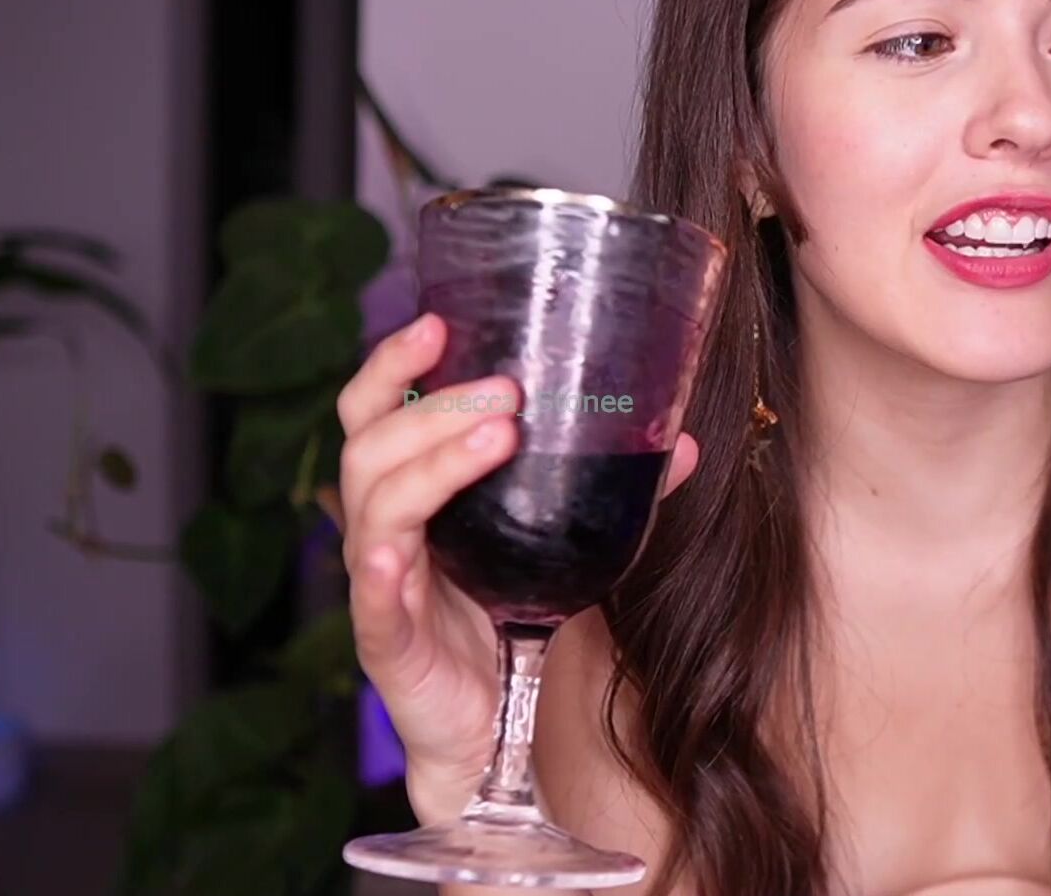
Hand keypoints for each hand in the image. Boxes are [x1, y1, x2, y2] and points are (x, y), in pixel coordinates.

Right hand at [333, 312, 699, 823]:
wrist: (491, 727)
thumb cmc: (511, 618)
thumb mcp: (556, 545)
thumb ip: (608, 494)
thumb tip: (680, 441)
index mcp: (410, 494)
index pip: (376, 412)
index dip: (394, 365)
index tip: (439, 322)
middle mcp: (382, 530)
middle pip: (371, 447)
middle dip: (435, 408)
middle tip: (505, 390)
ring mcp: (380, 586)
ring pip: (375, 508)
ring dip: (431, 464)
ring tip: (496, 436)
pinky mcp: (388, 645)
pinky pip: (373, 603)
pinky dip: (381, 574)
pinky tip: (401, 555)